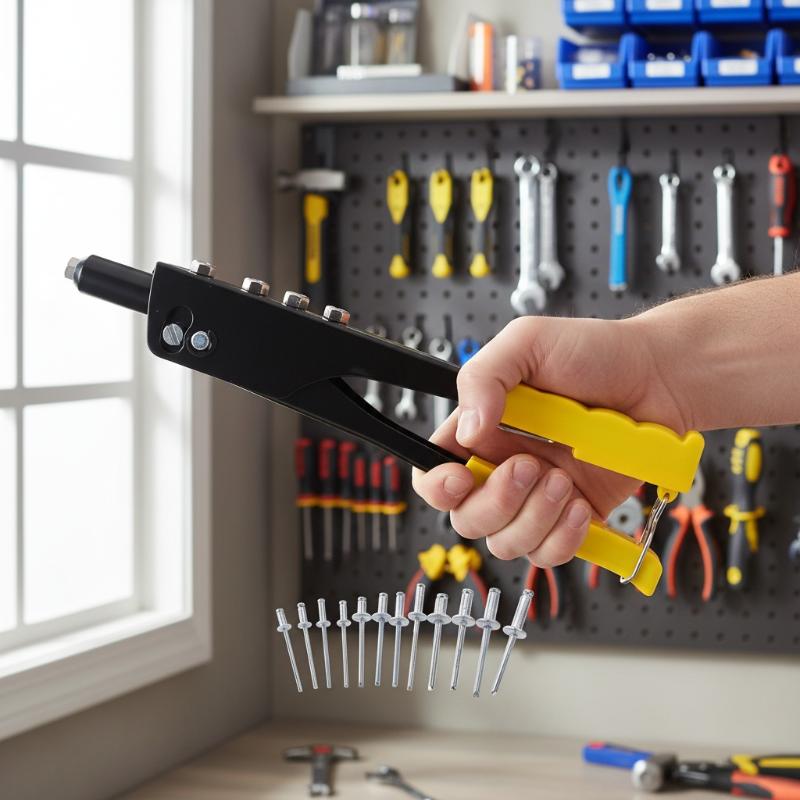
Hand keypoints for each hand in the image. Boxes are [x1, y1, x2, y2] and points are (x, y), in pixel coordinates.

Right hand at [412, 315, 688, 566]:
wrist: (662, 376)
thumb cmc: (597, 352)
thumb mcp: (528, 342)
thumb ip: (483, 377)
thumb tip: (467, 430)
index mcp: (482, 429)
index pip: (435, 472)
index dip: (437, 486)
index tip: (459, 478)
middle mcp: (505, 467)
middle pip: (468, 519)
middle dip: (496, 501)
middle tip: (530, 465)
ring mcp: (540, 497)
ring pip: (507, 542)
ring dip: (533, 518)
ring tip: (563, 480)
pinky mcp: (576, 517)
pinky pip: (551, 553)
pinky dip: (563, 538)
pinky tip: (580, 504)